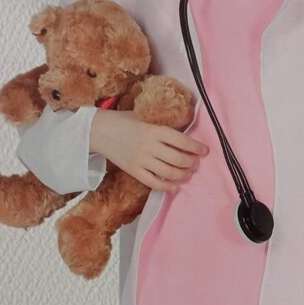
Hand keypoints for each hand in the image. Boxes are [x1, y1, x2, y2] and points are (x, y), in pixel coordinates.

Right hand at [90, 110, 207, 191]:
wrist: (99, 130)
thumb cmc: (124, 121)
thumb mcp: (145, 117)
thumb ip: (163, 127)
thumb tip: (186, 135)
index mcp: (154, 129)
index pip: (181, 141)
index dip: (196, 147)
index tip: (204, 150)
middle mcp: (149, 146)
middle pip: (178, 159)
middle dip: (191, 162)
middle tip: (195, 163)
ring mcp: (140, 160)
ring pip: (168, 172)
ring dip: (182, 175)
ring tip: (188, 173)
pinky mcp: (133, 170)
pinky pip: (153, 183)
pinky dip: (166, 187)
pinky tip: (175, 187)